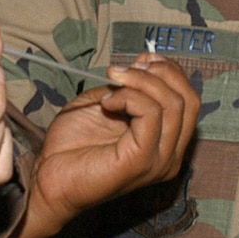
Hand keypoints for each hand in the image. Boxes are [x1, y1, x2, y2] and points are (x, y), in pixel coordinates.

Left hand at [29, 56, 198, 235]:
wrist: (48, 178)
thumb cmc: (73, 145)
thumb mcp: (109, 104)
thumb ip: (131, 88)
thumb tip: (146, 63)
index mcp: (167, 143)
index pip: (189, 100)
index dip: (170, 72)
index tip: (141, 59)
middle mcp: (170, 155)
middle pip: (188, 100)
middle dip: (161, 73)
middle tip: (127, 68)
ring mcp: (159, 161)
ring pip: (173, 104)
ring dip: (141, 81)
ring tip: (112, 80)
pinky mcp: (141, 161)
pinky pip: (151, 115)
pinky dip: (129, 97)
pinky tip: (107, 102)